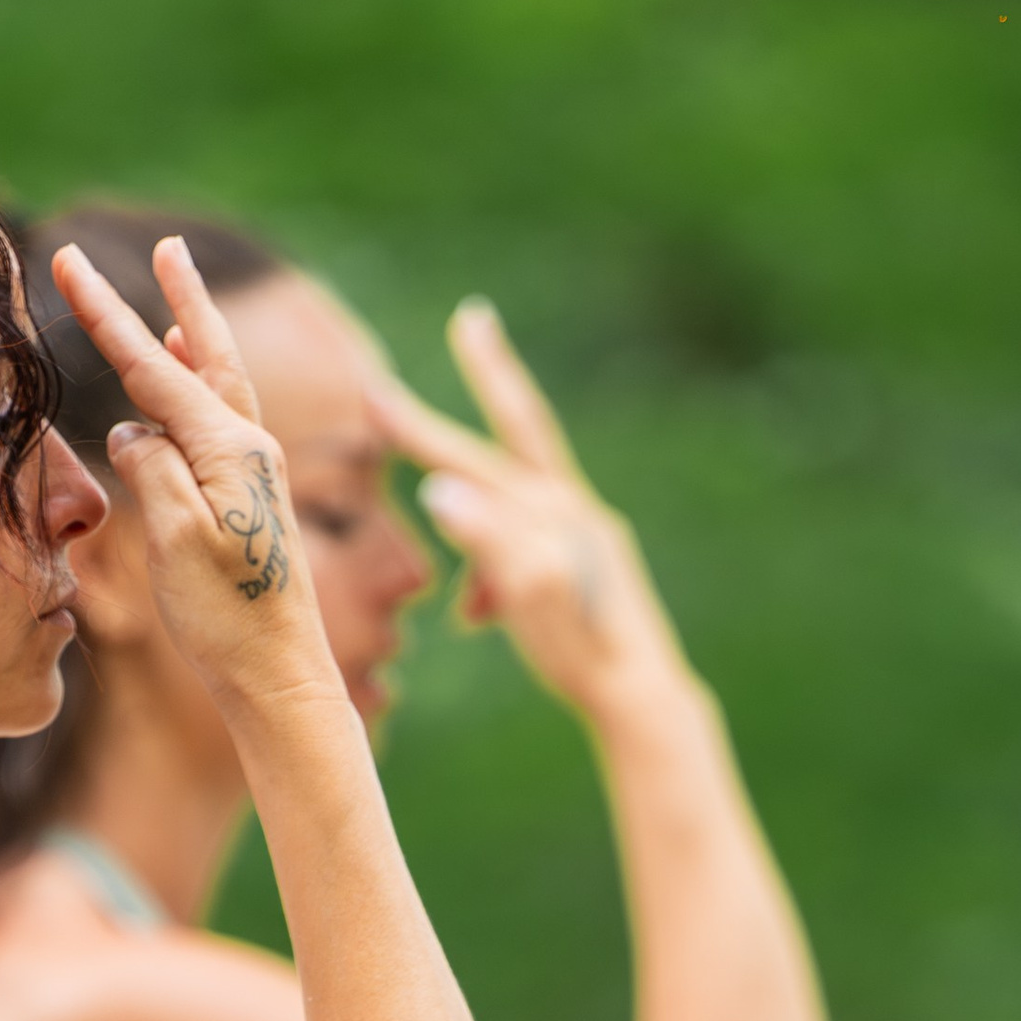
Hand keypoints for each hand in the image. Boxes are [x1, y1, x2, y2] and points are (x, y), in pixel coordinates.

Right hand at [50, 236, 340, 713]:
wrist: (279, 678)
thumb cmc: (226, 618)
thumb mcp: (177, 540)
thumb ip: (153, 469)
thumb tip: (134, 433)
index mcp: (231, 448)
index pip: (155, 366)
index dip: (106, 313)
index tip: (70, 260)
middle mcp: (251, 449)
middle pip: (206, 354)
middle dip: (180, 298)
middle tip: (171, 247)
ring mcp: (256, 475)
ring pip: (219, 387)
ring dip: (194, 340)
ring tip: (174, 305)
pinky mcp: (253, 504)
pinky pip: (220, 428)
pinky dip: (199, 395)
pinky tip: (187, 399)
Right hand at [366, 302, 693, 720]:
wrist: (644, 699)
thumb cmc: (583, 655)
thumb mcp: (528, 598)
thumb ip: (488, 542)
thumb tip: (439, 492)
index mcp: (555, 512)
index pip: (477, 455)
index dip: (424, 426)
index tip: (376, 392)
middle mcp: (576, 509)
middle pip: (517, 435)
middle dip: (487, 381)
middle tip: (473, 321)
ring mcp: (587, 534)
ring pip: (516, 504)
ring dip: (476, 526)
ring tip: (464, 609)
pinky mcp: (591, 562)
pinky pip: (528, 544)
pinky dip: (494, 570)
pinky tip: (479, 615)